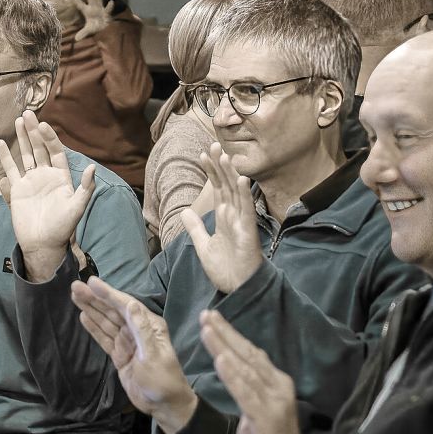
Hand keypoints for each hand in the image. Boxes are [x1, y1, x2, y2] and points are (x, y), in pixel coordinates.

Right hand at [0, 110, 94, 279]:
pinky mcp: (17, 189)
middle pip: (39, 148)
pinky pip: (11, 169)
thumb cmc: (62, 228)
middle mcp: (46, 175)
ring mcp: (31, 181)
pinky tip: (1, 143)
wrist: (43, 244)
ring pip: (25, 155)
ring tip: (18, 121)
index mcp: (61, 177)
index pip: (55, 151)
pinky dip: (5, 156)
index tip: (42, 125)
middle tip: (27, 114)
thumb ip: (85, 189)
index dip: (50, 138)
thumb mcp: (77, 208)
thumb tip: (93, 168)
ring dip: (22, 139)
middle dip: (33, 131)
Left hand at [68, 0, 113, 41]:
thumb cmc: (97, 27)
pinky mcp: (107, 14)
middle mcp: (94, 8)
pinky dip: (109, 7)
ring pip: (98, 0)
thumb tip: (76, 39)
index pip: (79, 3)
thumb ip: (83, 33)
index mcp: (87, 11)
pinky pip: (108, 10)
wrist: (106, 29)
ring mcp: (101, 9)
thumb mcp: (89, 30)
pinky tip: (111, 2)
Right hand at [72, 277, 196, 433]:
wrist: (163, 405)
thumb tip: (131, 304)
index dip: (108, 293)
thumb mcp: (153, 355)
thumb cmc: (163, 380)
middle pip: (112, 311)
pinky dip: (94, 328)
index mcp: (149, 326)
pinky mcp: (120, 355)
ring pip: (106, 322)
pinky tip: (83, 316)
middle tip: (75, 286)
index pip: (125, 305)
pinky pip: (104, 338)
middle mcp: (137, 330)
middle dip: (94, 298)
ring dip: (91, 309)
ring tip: (75, 296)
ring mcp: (127, 342)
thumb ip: (141, 330)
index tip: (91, 282)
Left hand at [180, 142, 261, 293]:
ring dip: (231, 174)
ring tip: (225, 155)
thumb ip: (195, 228)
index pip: (217, 188)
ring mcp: (241, 223)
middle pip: (226, 185)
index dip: (211, 171)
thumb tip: (185, 211)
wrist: (237, 288)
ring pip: (236, 193)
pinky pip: (246, 211)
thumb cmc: (225, 268)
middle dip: (220, 165)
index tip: (203, 154)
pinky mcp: (247, 233)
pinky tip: (241, 179)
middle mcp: (233, 216)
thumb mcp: (203, 246)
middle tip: (213, 145)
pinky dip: (244, 195)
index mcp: (223, 217)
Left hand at [200, 310, 311, 433]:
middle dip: (225, 333)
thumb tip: (232, 365)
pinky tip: (220, 361)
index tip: (212, 318)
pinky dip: (233, 376)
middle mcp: (279, 386)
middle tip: (206, 314)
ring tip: (207, 330)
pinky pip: (247, 393)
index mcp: (277, 382)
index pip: (251, 352)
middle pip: (248, 354)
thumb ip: (249, 386)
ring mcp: (275, 401)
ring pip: (245, 369)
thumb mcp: (257, 407)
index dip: (231, 333)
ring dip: (224, 348)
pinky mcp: (268, 418)